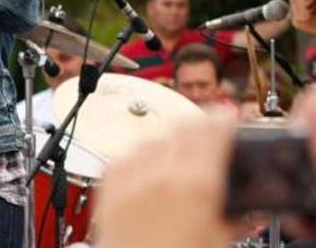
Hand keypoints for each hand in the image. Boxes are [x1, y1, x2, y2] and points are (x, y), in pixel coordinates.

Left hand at [95, 114, 234, 247]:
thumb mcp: (216, 241)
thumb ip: (233, 215)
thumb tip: (245, 203)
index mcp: (193, 185)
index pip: (211, 130)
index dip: (223, 119)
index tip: (228, 116)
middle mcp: (156, 173)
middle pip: (181, 128)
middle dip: (198, 126)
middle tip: (208, 132)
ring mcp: (127, 177)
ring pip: (152, 137)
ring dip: (169, 139)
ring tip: (179, 153)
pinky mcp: (105, 184)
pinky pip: (126, 154)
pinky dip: (141, 155)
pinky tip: (149, 167)